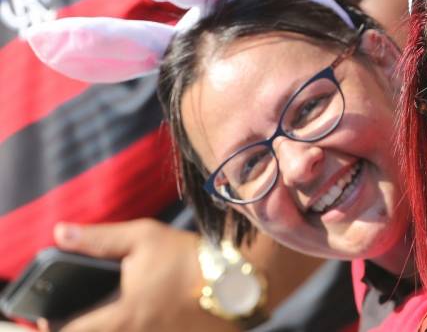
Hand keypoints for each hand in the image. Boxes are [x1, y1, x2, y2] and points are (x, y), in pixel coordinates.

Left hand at [40, 219, 237, 331]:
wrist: (242, 278)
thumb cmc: (189, 257)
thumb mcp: (143, 238)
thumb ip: (98, 239)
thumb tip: (60, 232)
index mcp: (121, 318)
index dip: (57, 324)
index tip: (56, 314)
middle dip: (89, 325)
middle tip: (91, 313)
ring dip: (118, 326)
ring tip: (125, 312)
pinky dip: (144, 327)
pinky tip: (152, 316)